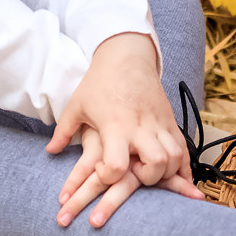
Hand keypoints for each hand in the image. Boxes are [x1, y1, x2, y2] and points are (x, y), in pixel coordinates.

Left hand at [48, 33, 201, 228]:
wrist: (126, 57)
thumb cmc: (98, 83)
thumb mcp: (77, 106)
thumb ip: (64, 131)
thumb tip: (50, 151)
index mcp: (115, 126)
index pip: (116, 165)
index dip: (109, 176)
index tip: (103, 172)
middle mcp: (140, 128)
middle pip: (155, 163)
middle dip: (147, 178)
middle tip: (135, 175)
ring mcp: (159, 124)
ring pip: (174, 156)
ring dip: (166, 171)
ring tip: (152, 173)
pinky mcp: (170, 121)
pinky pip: (184, 147)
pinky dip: (184, 165)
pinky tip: (181, 178)